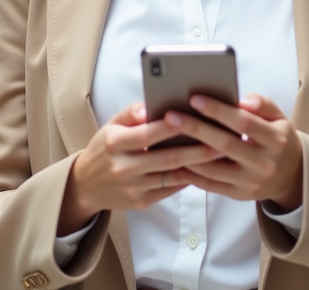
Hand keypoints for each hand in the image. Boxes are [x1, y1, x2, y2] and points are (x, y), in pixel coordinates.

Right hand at [59, 102, 220, 234]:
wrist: (86, 185)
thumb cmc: (105, 148)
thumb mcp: (111, 125)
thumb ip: (131, 113)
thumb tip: (150, 106)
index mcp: (115, 143)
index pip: (149, 133)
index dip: (173, 126)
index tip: (196, 116)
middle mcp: (123, 167)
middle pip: (167, 158)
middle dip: (197, 149)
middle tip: (221, 141)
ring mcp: (133, 187)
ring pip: (173, 175)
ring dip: (198, 165)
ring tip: (219, 154)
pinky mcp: (141, 202)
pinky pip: (170, 189)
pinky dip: (187, 178)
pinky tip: (203, 168)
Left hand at [169, 94, 303, 209]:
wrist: (290, 175)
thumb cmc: (277, 138)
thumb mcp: (278, 117)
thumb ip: (261, 104)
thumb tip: (241, 101)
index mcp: (275, 139)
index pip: (244, 122)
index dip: (218, 110)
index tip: (194, 98)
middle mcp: (264, 163)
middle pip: (225, 145)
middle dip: (196, 129)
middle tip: (171, 116)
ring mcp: (251, 182)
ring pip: (213, 168)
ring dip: (187, 153)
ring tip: (167, 137)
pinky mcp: (239, 195)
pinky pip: (210, 185)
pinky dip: (191, 172)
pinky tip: (174, 158)